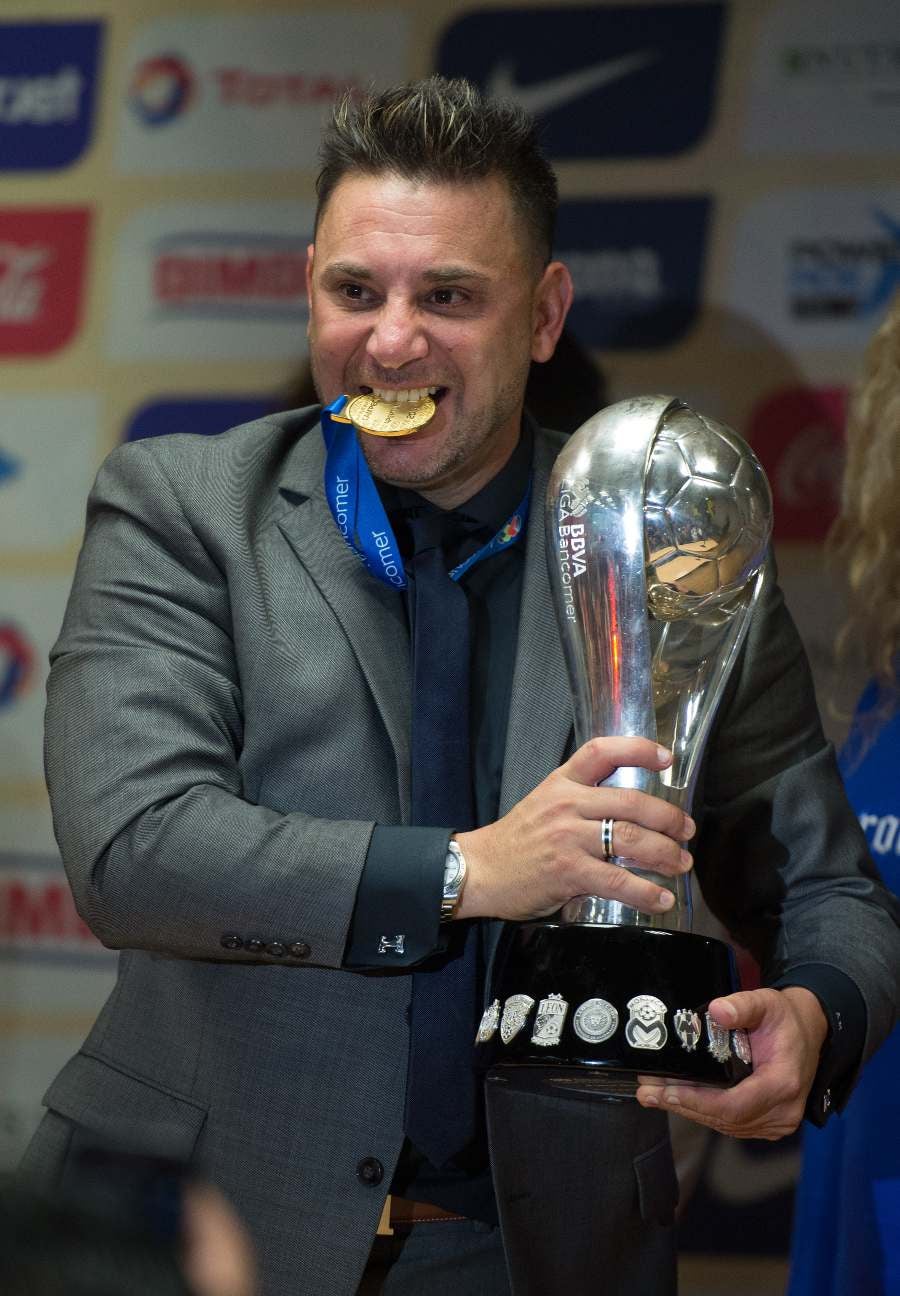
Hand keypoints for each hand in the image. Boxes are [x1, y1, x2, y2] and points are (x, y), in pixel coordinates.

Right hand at [455, 736, 693, 920]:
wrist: (480, 870)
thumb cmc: (517, 841)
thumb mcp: (545, 803)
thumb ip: (581, 801)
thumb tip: (631, 810)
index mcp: (562, 782)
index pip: (602, 752)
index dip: (638, 749)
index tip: (667, 759)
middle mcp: (567, 804)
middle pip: (631, 802)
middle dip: (669, 818)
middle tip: (687, 831)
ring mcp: (568, 837)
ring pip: (631, 839)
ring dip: (666, 853)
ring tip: (682, 864)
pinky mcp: (568, 871)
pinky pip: (618, 879)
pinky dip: (646, 891)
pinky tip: (662, 898)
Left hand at [635, 986, 828, 1139]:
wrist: (808, 1032)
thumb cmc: (785, 1018)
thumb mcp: (766, 1002)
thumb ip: (742, 1005)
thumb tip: (717, 1010)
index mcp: (784, 1082)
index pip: (735, 1104)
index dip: (698, 1102)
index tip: (667, 1092)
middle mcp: (783, 1110)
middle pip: (726, 1118)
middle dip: (683, 1106)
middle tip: (646, 1093)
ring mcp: (778, 1121)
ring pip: (727, 1125)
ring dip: (689, 1110)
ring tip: (653, 1095)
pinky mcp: (769, 1123)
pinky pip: (733, 1124)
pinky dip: (705, 1113)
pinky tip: (679, 1100)